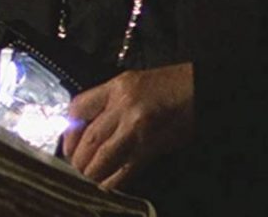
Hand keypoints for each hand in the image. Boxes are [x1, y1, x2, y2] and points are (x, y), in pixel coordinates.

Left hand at [62, 62, 194, 190]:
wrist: (199, 91)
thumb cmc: (167, 86)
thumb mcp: (132, 84)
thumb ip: (108, 102)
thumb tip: (85, 127)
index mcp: (117, 87)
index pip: (79, 109)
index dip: (69, 132)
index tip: (68, 145)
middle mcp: (124, 106)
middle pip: (89, 137)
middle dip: (78, 158)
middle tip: (75, 166)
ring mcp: (137, 128)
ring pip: (102, 156)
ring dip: (91, 171)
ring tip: (88, 176)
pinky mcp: (151, 147)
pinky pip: (125, 169)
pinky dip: (112, 180)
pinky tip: (106, 183)